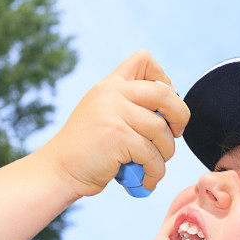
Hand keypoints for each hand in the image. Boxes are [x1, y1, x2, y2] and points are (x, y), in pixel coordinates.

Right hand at [44, 50, 189, 197]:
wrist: (59, 170)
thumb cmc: (88, 150)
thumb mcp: (105, 115)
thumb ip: (130, 106)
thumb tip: (173, 112)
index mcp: (110, 85)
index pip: (144, 60)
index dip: (165, 80)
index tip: (164, 106)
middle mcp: (111, 92)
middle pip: (164, 94)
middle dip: (180, 116)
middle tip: (176, 134)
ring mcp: (113, 112)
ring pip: (161, 130)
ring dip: (166, 153)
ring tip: (154, 165)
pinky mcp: (116, 136)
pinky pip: (152, 154)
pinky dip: (155, 172)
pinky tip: (147, 180)